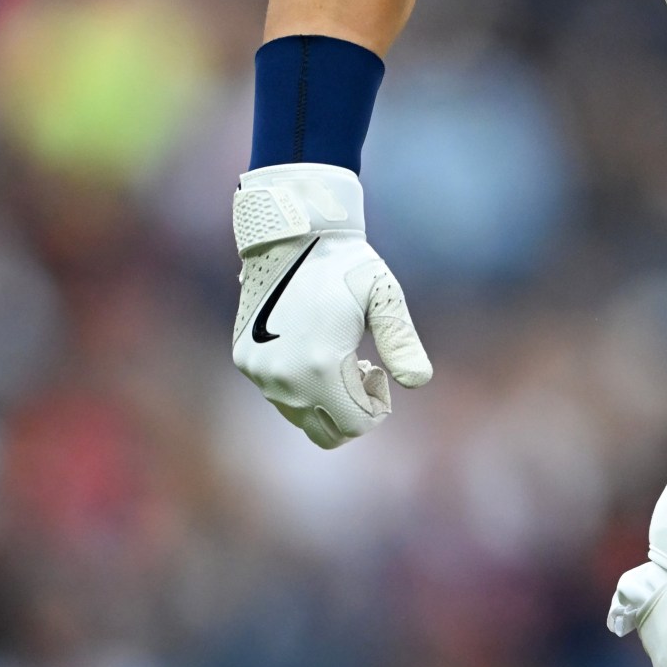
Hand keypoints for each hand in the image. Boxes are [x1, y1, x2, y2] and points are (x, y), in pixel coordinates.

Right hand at [231, 163, 431, 448]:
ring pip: (300, 416)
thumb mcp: (383, 298)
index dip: (375, 407)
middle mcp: (284, 379)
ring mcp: (260, 372)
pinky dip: (300, 384)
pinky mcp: (245, 359)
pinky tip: (314, 347)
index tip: (378, 370)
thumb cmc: (346, 264)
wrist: (292, 233)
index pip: (353, 426)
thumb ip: (402, 342)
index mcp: (320, 367)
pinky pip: (278, 394)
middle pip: (325, 433)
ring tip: (341, 353)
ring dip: (326, 397)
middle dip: (351, 411)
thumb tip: (420, 382)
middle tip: (364, 367)